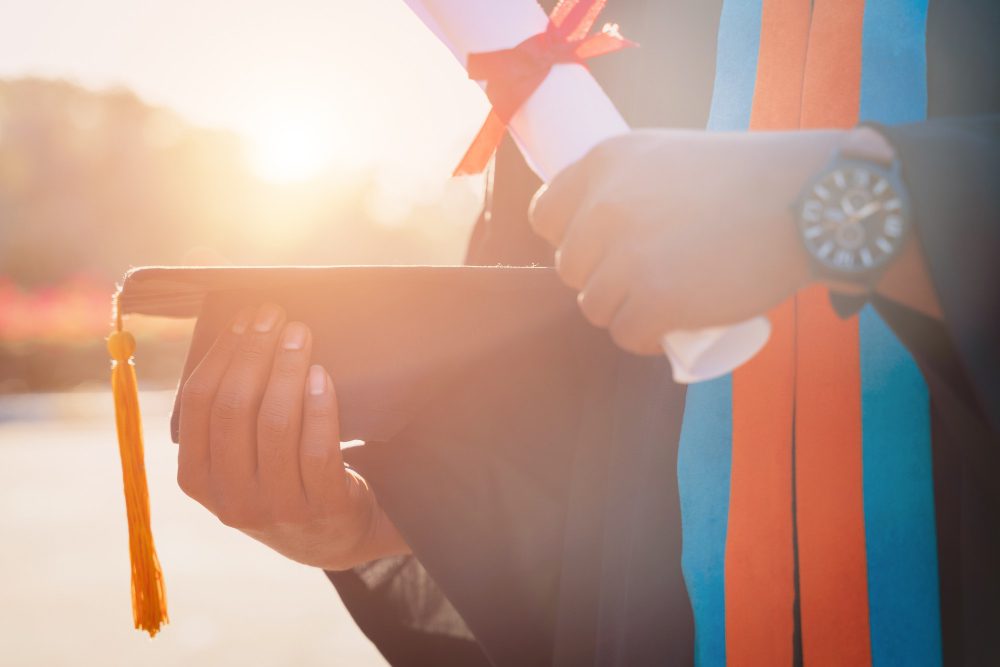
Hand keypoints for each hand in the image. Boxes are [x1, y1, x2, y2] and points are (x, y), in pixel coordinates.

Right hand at [177, 303, 408, 569]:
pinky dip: (318, 406)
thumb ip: (227, 416)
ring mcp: (276, 508)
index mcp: (197, 479)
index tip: (244, 318)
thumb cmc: (281, 477)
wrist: (331, 537)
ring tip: (300, 334)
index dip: (221, 354)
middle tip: (275, 315)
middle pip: (233, 409)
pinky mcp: (321, 508)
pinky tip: (322, 374)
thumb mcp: (239, 461)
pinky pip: (316, 450)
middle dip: (254, 353)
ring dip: (286, 369)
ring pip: (274, 424)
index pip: (196, 405)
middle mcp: (230, 500)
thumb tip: (240, 333)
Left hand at [529, 129, 845, 354]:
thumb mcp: (670, 155)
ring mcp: (626, 256)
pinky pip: (625, 335)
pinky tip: (662, 331)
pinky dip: (642, 340)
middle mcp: (604, 207)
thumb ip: (631, 182)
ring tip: (659, 304)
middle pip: (571, 268)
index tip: (595, 250)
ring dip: (621, 311)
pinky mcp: (655, 300)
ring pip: (594, 306)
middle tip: (641, 280)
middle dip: (599, 279)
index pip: (545, 215)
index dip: (568, 238)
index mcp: (603, 162)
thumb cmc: (748, 177)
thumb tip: (599, 223)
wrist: (807, 199)